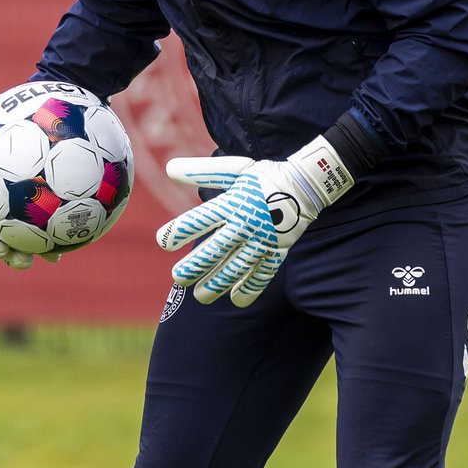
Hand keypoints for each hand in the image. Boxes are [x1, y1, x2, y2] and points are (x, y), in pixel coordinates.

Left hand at [156, 138, 353, 307]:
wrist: (305, 185)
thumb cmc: (263, 177)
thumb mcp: (234, 169)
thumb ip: (201, 171)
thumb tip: (168, 167)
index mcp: (233, 202)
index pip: (202, 219)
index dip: (181, 231)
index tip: (163, 242)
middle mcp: (246, 223)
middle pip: (217, 249)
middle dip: (196, 266)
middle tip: (178, 278)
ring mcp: (262, 240)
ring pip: (237, 267)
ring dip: (218, 283)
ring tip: (200, 296)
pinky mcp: (277, 251)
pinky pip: (263, 274)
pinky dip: (251, 288)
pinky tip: (236, 300)